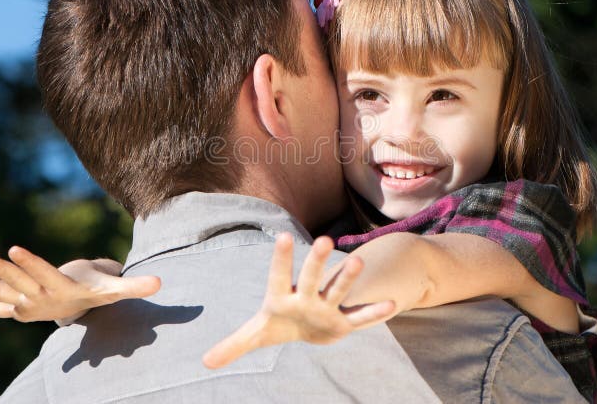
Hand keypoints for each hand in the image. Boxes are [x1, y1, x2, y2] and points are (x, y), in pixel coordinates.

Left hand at [0, 246, 160, 322]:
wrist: (81, 312)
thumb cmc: (98, 293)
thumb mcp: (114, 290)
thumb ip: (134, 286)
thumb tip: (160, 282)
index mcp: (62, 291)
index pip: (44, 274)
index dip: (30, 263)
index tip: (14, 249)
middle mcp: (41, 299)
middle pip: (20, 283)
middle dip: (2, 271)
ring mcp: (27, 304)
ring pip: (3, 294)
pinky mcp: (18, 307)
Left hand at [202, 234, 394, 368]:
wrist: (307, 328)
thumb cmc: (279, 324)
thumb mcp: (256, 334)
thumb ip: (233, 345)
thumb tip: (205, 361)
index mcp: (283, 297)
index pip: (279, 275)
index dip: (282, 258)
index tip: (284, 236)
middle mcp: (307, 296)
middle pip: (312, 276)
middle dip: (317, 262)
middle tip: (325, 241)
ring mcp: (327, 306)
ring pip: (338, 290)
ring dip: (347, 278)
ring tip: (358, 263)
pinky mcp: (343, 322)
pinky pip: (359, 319)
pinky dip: (373, 314)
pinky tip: (391, 305)